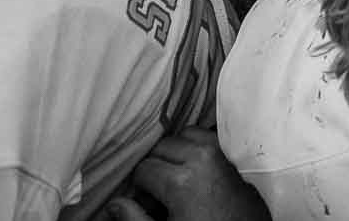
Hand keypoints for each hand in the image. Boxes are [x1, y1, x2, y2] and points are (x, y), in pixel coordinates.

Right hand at [104, 128, 267, 220]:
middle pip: (162, 148)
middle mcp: (202, 159)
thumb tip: (114, 204)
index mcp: (181, 181)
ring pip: (185, 136)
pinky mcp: (234, 157)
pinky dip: (195, 148)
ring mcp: (221, 154)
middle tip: (157, 192)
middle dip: (156, 167)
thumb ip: (136, 219)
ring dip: (176, 153)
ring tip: (175, 178)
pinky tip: (193, 169)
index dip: (139, 187)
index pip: (144, 169)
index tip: (144, 202)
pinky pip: (207, 138)